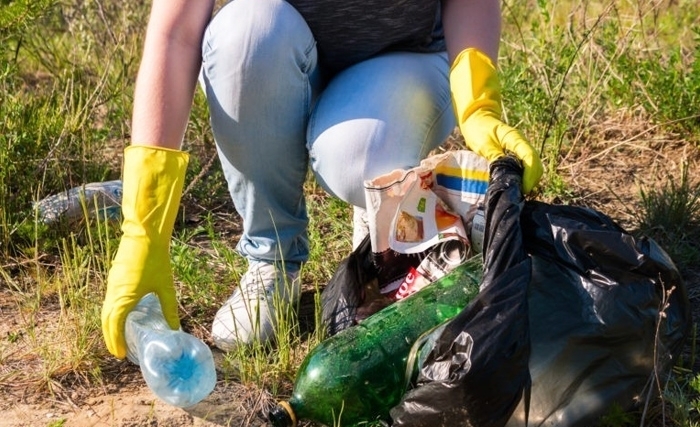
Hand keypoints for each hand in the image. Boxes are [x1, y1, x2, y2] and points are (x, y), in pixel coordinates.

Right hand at [101, 145, 188, 358]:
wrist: (144, 234)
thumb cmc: (156, 259)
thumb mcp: (165, 286)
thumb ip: (169, 308)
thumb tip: (175, 328)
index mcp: (124, 297)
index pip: (115, 325)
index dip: (116, 341)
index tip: (121, 355)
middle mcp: (113, 292)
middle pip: (106, 320)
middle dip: (111, 338)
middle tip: (119, 352)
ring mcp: (111, 284)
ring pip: (106, 310)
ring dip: (110, 326)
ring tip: (118, 338)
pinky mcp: (113, 277)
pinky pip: (109, 301)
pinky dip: (112, 313)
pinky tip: (122, 316)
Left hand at [450, 48, 543, 193]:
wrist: (476, 118)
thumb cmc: (478, 129)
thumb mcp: (484, 144)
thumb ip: (495, 157)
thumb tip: (504, 174)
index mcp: (515, 139)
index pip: (530, 158)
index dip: (530, 175)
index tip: (523, 188)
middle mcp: (522, 144)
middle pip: (536, 165)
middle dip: (531, 181)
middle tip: (518, 193)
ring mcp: (520, 148)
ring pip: (533, 167)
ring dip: (528, 180)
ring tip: (516, 191)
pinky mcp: (516, 154)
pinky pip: (525, 167)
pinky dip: (523, 177)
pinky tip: (514, 184)